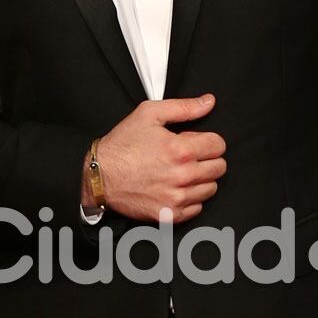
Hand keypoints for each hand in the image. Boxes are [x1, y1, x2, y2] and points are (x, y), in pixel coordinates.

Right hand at [93, 95, 225, 223]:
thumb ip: (184, 107)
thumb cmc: (122, 145)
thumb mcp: (149, 114)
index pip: (219, 145)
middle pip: (219, 168)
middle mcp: (182, 176)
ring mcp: (176, 198)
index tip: (196, 143)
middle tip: (189, 157)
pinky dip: (190, 199)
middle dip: (207, 159)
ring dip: (201, 180)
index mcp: (180, 150)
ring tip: (181, 173)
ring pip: (211, 189)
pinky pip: (197, 208)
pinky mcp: (169, 215)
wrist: (99, 176)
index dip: (208, 141)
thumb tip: (209, 102)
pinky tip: (175, 188)